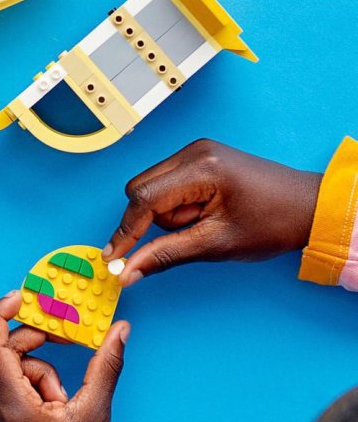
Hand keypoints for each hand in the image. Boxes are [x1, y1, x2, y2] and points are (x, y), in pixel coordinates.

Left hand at [0, 293, 128, 421]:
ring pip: (11, 378)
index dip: (2, 310)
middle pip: (5, 356)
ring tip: (66, 409)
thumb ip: (106, 366)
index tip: (22, 294)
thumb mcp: (93, 415)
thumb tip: (121, 331)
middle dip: (37, 349)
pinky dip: (33, 396)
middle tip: (67, 348)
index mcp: (7, 402)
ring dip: (40, 379)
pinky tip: (56, 418)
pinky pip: (9, 398)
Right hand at [103, 138, 321, 284]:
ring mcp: (196, 150)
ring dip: (170, 213)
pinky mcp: (199, 157)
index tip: (113, 258)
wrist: (308, 207)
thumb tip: (128, 271)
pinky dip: (177, 204)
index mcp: (202, 169)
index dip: (125, 230)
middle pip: (141, 188)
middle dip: (153, 220)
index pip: (144, 198)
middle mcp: (194, 151)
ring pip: (152, 188)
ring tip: (207, 222)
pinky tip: (204, 212)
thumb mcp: (216, 245)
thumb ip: (165, 255)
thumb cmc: (272, 223)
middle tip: (187, 235)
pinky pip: (167, 183)